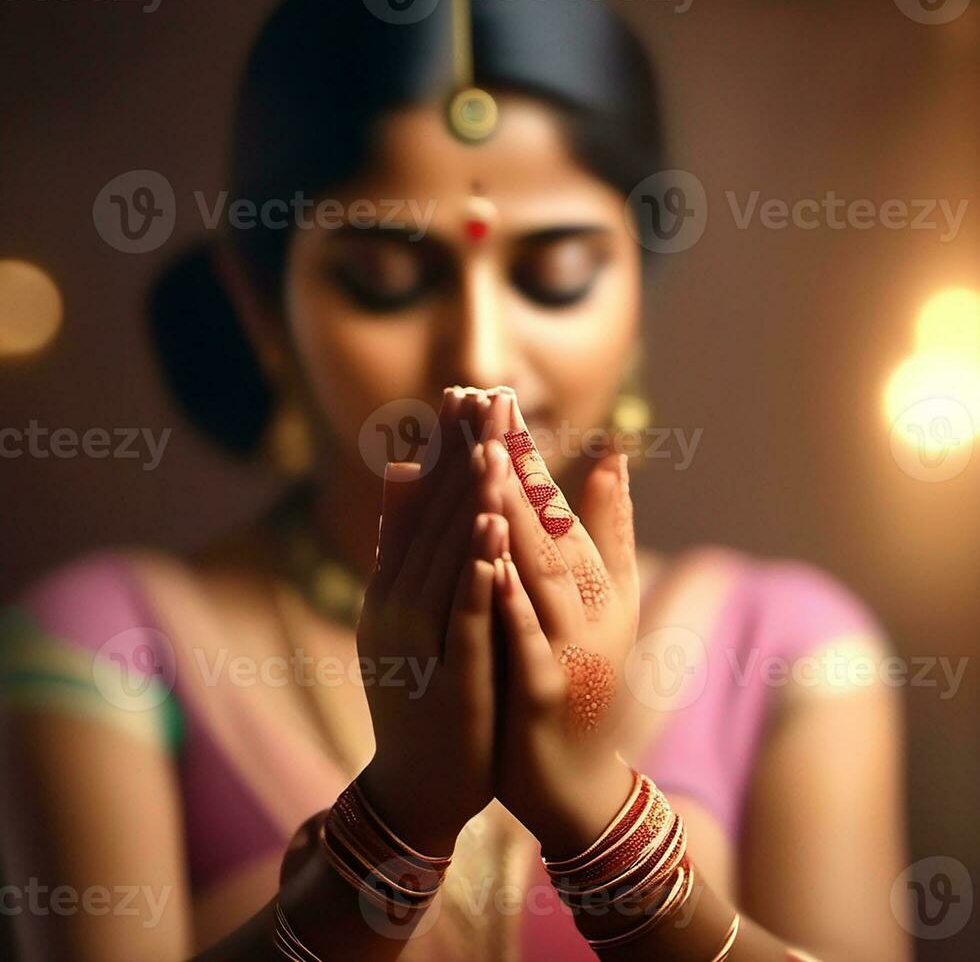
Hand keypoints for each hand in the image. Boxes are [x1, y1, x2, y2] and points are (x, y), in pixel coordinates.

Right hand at [357, 388, 511, 855]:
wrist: (417, 783)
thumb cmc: (424, 688)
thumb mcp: (406, 612)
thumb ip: (403, 543)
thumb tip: (400, 469)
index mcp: (392, 585)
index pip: (418, 503)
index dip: (443, 446)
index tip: (465, 392)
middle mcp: (396, 604)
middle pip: (431, 518)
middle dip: (459, 453)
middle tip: (481, 393)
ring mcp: (418, 642)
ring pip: (444, 560)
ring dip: (466, 501)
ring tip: (488, 446)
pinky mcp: (448, 679)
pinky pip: (462, 620)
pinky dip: (474, 575)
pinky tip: (492, 534)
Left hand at [490, 393, 639, 858]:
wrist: (576, 782)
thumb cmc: (586, 679)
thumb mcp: (609, 603)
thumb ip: (608, 530)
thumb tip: (611, 454)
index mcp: (595, 581)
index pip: (554, 503)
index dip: (524, 449)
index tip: (495, 397)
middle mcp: (588, 606)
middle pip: (547, 524)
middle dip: (514, 460)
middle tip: (485, 401)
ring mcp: (569, 649)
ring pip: (539, 572)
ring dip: (515, 514)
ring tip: (489, 459)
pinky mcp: (546, 693)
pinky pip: (525, 640)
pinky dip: (510, 601)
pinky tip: (487, 563)